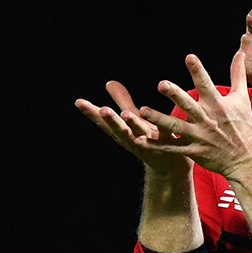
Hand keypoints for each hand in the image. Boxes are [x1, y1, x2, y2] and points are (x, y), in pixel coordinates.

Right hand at [74, 79, 188, 175]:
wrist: (172, 169)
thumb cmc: (151, 141)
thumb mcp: (135, 121)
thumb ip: (123, 102)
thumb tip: (109, 82)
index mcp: (125, 133)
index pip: (105, 123)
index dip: (92, 114)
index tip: (79, 102)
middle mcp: (134, 140)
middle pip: (120, 131)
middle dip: (111, 121)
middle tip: (101, 110)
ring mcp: (151, 144)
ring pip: (140, 135)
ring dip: (132, 126)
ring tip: (125, 115)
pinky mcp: (170, 144)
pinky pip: (165, 136)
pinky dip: (161, 131)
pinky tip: (158, 124)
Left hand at [132, 51, 251, 182]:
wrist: (245, 159)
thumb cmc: (242, 126)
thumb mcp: (242, 99)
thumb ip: (238, 74)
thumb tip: (240, 52)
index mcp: (218, 104)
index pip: (206, 84)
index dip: (198, 71)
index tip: (189, 57)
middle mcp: (207, 119)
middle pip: (188, 105)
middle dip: (175, 94)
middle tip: (161, 84)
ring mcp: (199, 136)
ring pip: (176, 127)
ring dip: (159, 119)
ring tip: (142, 111)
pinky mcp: (194, 151)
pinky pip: (172, 148)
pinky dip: (157, 145)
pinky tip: (141, 139)